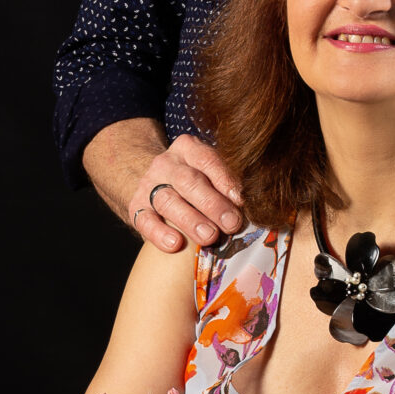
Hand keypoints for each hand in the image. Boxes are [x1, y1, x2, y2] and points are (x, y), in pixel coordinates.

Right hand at [86, 118, 244, 254]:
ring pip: (168, 201)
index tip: (241, 200)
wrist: (154, 185)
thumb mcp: (210, 173)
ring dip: (190, 220)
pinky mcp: (136, 208)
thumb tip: (258, 204)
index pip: (207, 160)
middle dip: (212, 204)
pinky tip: (174, 244)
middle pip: (189, 181)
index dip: (225, 180)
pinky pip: (145, 221)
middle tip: (232, 223)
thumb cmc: (195, 183)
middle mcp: (166, 164)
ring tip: (209, 237)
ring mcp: (149, 186)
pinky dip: (159, 233)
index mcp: (189, 149)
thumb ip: (229, 184)